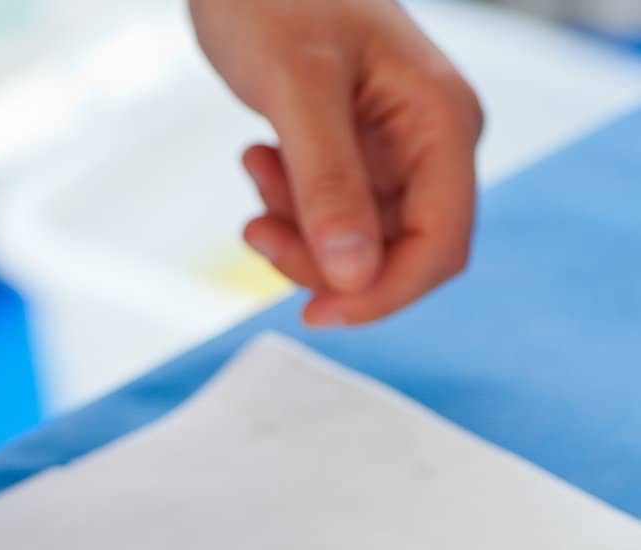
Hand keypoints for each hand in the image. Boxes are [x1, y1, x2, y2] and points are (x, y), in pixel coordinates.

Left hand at [190, 0, 483, 324]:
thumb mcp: (297, 87)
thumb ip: (328, 182)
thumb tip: (354, 274)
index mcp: (443, 121)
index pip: (441, 246)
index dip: (384, 295)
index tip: (317, 312)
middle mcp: (432, 144)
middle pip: (398, 257)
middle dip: (326, 264)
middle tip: (258, 230)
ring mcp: (398, 154)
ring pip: (359, 248)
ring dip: (299, 237)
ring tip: (257, 171)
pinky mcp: (360, 159)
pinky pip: (333, 221)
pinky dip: (290, 212)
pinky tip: (260, 158)